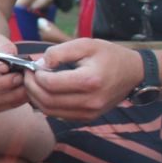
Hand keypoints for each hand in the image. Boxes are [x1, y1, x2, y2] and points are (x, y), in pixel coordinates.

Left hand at [21, 39, 143, 120]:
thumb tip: (39, 64)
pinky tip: (45, 91)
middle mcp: (90, 101)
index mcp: (90, 81)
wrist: (134, 74)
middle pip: (46, 100)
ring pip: (49, 111)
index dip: (35, 75)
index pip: (50, 84)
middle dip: (30, 87)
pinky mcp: (87, 118)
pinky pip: (58, 115)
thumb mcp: (85, 44)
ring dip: (35, 97)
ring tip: (34, 82)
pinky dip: (46, 104)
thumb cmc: (109, 56)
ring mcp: (89, 113)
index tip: (32, 66)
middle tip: (27, 74)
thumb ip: (59, 51)